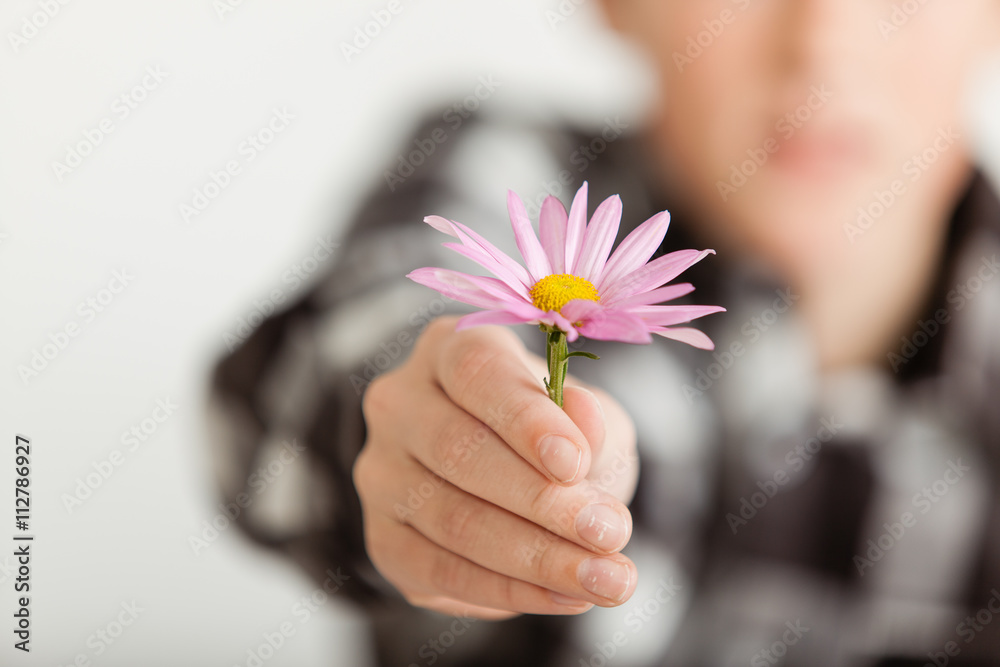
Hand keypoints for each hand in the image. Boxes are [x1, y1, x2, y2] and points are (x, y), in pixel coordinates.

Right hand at [354, 315, 638, 619]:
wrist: (515, 480)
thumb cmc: (555, 434)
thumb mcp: (590, 415)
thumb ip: (591, 420)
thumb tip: (583, 423)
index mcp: (448, 349)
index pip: (476, 372)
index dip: (525, 419)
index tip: (575, 464)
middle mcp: (400, 404)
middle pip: (459, 452)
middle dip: (543, 502)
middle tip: (609, 533)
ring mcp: (382, 473)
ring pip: (452, 520)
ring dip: (537, 558)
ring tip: (607, 578)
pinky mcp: (384, 538)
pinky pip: (442, 572)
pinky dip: (511, 590)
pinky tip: (566, 595)